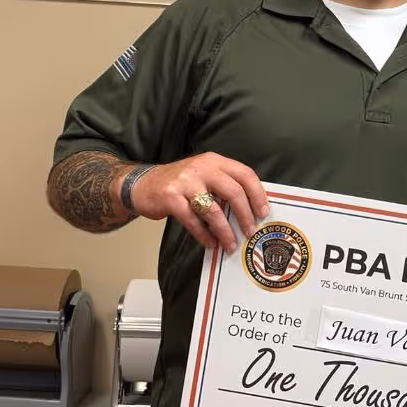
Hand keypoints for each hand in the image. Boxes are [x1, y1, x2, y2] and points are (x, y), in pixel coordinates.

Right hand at [127, 152, 268, 252]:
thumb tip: (252, 208)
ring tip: (231, 244)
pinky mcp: (170, 198)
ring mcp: (185, 182)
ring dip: (225, 231)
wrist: (143, 184)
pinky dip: (204, 235)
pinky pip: (193, 221)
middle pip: (234, 192)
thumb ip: (225, 185)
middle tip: (250, 231)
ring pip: (213, 210)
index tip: (263, 213)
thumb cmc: (181, 183)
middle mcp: (202, 168)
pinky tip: (211, 243)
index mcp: (215, 161)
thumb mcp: (205, 175)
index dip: (257, 194)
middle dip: (245, 215)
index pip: (245, 174)